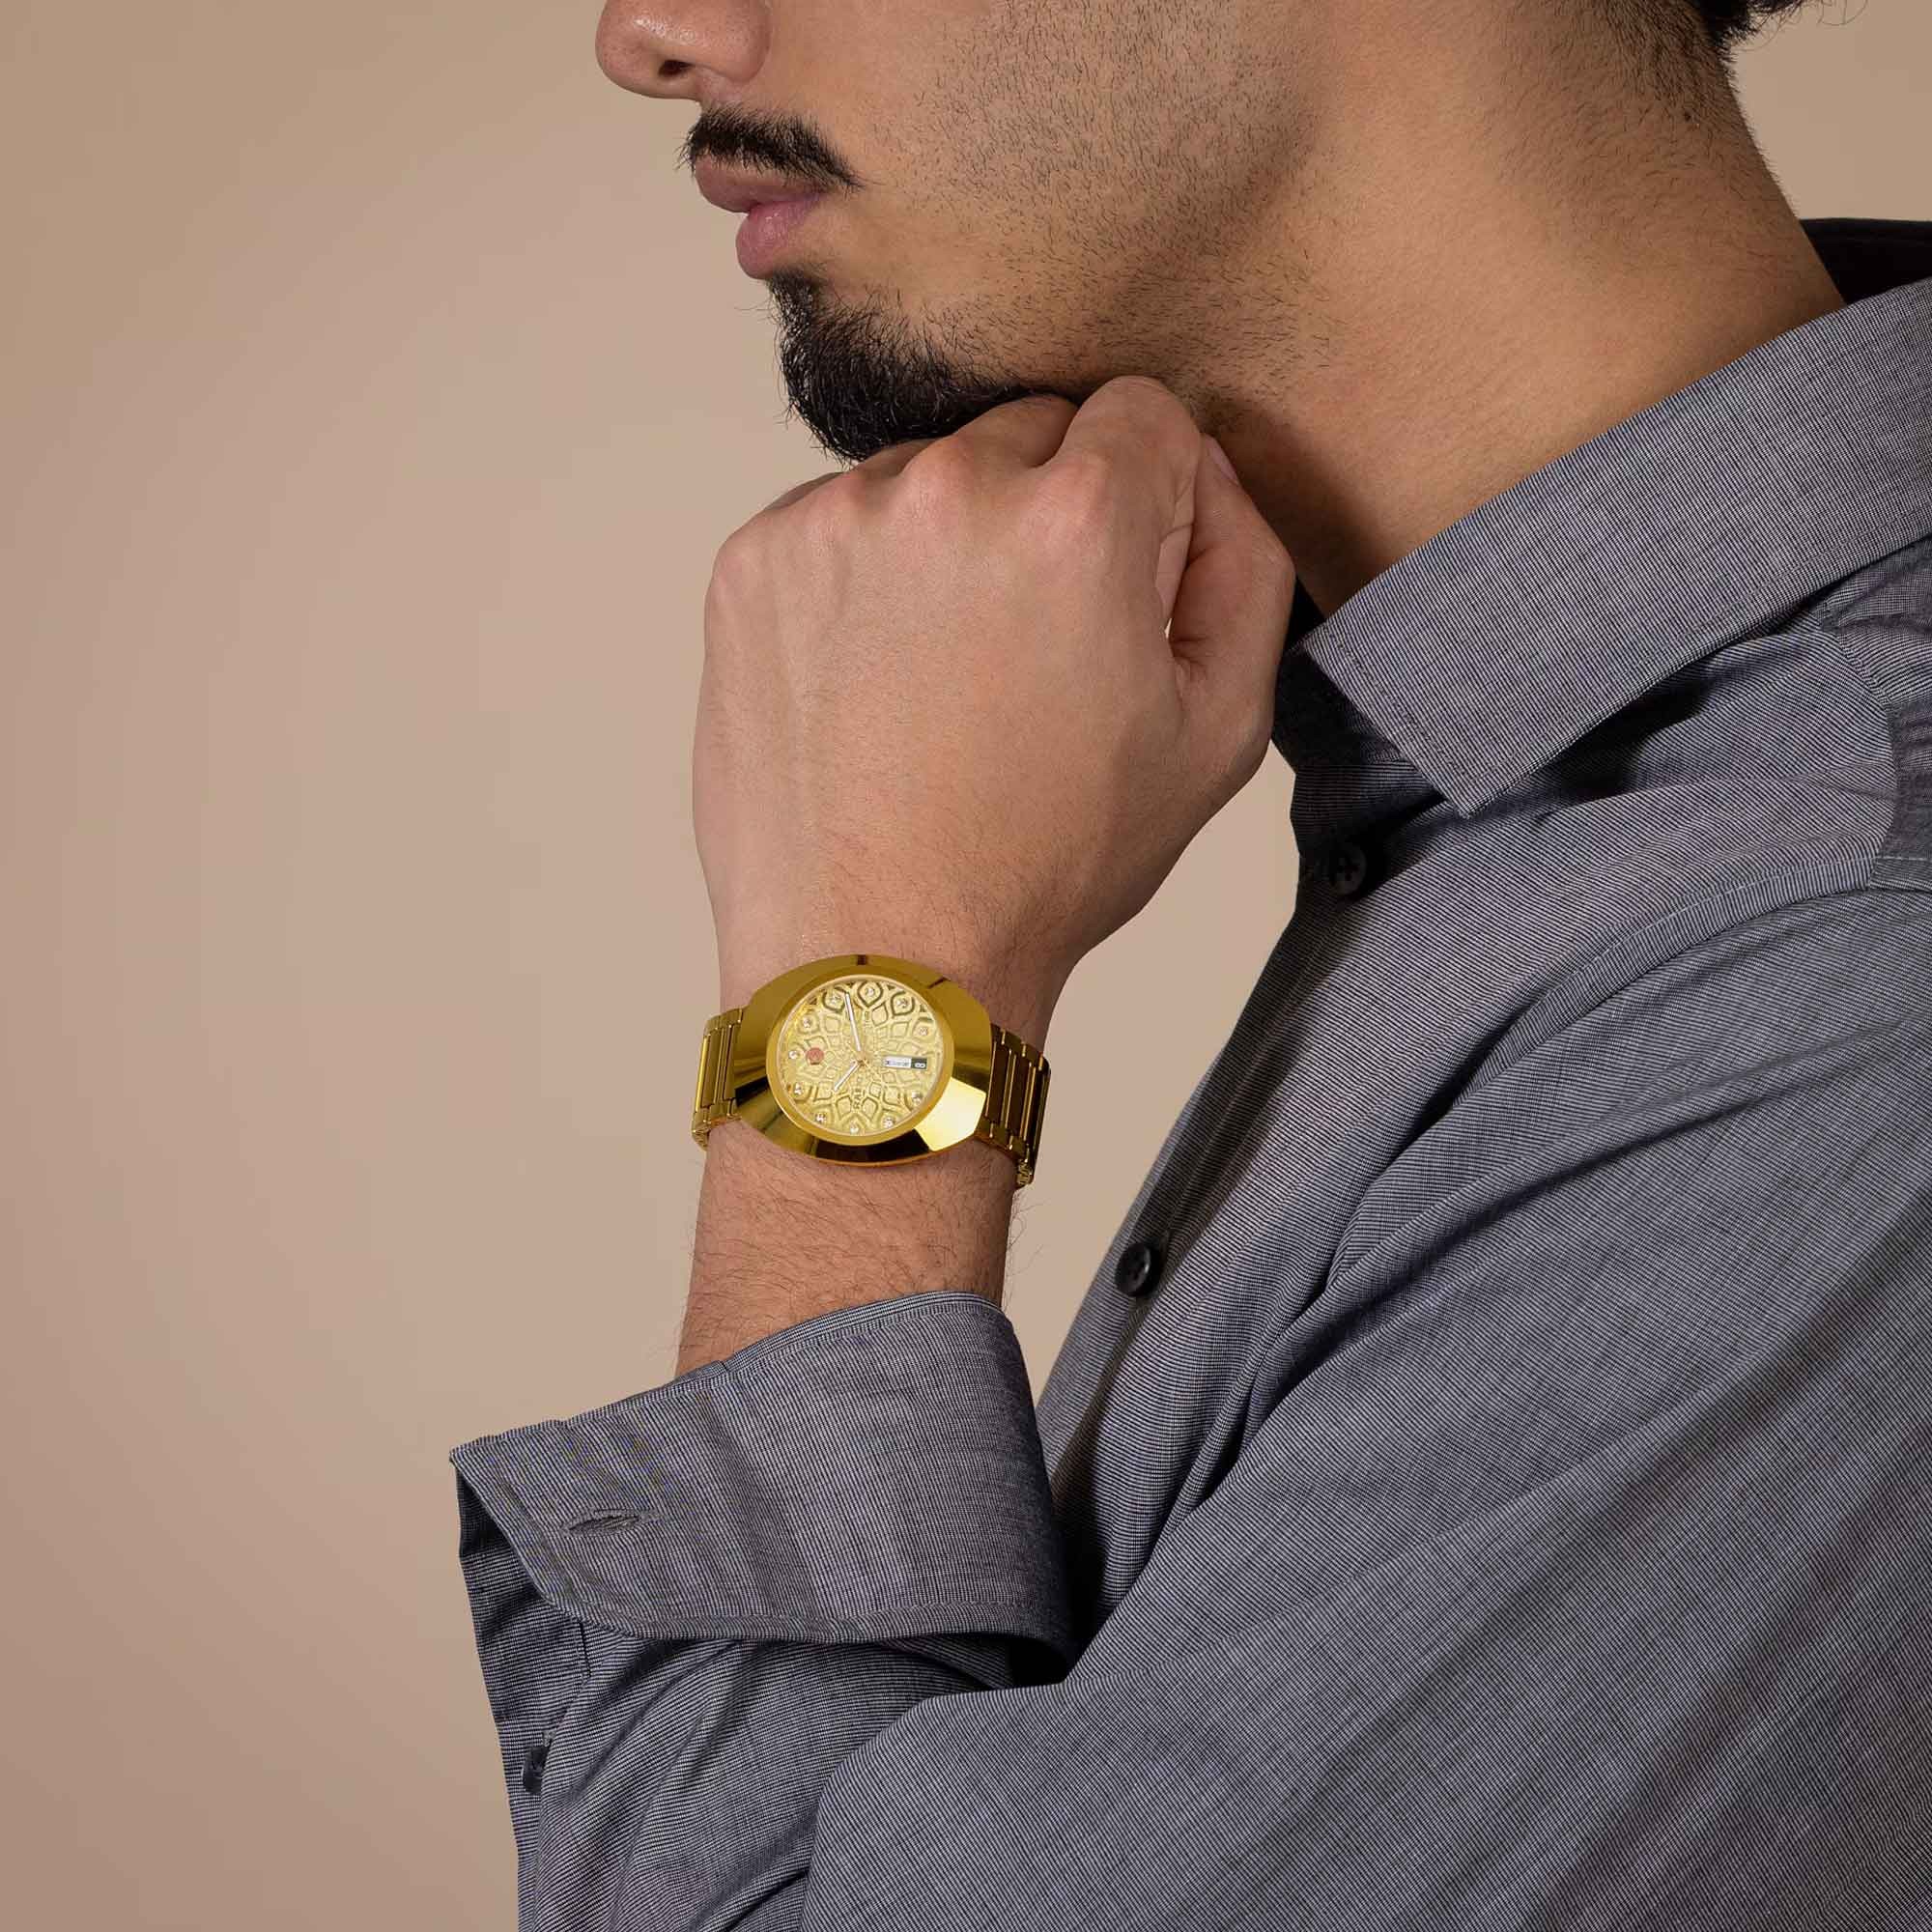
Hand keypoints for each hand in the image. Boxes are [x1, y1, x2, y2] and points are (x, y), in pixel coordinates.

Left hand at [694, 375, 1297, 1026]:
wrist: (876, 958)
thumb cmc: (1044, 865)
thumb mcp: (1218, 732)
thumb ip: (1246, 566)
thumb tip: (1207, 481)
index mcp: (1076, 518)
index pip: (1142, 413)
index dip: (1154, 503)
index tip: (1125, 589)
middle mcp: (946, 488)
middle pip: (1032, 436)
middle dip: (1051, 519)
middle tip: (1036, 656)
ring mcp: (833, 521)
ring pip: (929, 479)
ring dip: (951, 547)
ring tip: (946, 686)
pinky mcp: (754, 562)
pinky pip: (840, 526)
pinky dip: (865, 582)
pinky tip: (877, 686)